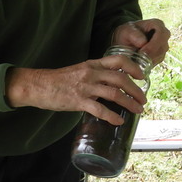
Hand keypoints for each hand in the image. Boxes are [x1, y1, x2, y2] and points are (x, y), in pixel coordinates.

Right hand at [5, 51, 149, 123]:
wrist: (38, 85)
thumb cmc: (58, 79)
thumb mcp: (80, 70)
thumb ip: (95, 74)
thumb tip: (111, 85)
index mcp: (93, 64)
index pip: (119, 60)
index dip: (133, 67)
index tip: (142, 76)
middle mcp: (91, 73)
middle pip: (121, 78)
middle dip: (135, 90)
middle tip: (143, 99)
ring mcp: (85, 87)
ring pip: (114, 94)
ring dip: (129, 103)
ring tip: (137, 110)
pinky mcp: (78, 101)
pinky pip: (100, 109)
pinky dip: (112, 116)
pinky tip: (118, 121)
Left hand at [111, 19, 170, 63]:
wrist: (126, 40)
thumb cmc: (127, 33)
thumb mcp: (126, 31)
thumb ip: (133, 35)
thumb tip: (143, 42)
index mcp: (157, 24)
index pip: (161, 34)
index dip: (153, 45)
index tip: (141, 52)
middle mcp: (164, 34)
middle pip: (162, 46)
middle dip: (151, 54)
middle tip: (138, 60)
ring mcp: (163, 45)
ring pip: (161, 55)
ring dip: (149, 60)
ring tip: (137, 60)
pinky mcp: (161, 54)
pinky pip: (158, 61)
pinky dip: (149, 63)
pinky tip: (140, 62)